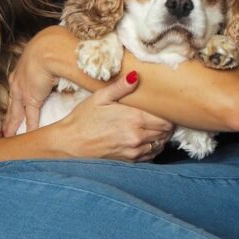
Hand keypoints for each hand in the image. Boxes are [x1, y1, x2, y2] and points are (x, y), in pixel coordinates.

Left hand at [2, 29, 58, 136]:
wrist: (50, 47)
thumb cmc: (54, 43)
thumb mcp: (52, 50)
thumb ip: (61, 59)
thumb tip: (78, 60)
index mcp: (24, 67)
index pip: (17, 84)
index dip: (15, 96)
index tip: (13, 104)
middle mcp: (19, 79)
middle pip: (13, 101)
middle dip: (9, 115)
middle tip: (4, 127)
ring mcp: (23, 90)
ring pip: (16, 111)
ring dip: (13, 124)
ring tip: (8, 134)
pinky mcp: (31, 98)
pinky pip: (30, 117)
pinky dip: (30, 127)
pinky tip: (28, 136)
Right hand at [58, 71, 174, 161]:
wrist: (69, 144)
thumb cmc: (83, 119)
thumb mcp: (100, 97)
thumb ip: (120, 87)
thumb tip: (136, 76)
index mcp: (134, 119)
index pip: (166, 120)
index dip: (169, 115)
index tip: (166, 110)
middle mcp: (137, 137)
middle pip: (165, 133)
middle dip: (166, 125)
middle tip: (161, 118)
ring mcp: (134, 152)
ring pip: (160, 145)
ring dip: (160, 138)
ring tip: (154, 129)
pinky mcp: (129, 162)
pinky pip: (150, 156)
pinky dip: (152, 149)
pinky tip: (145, 141)